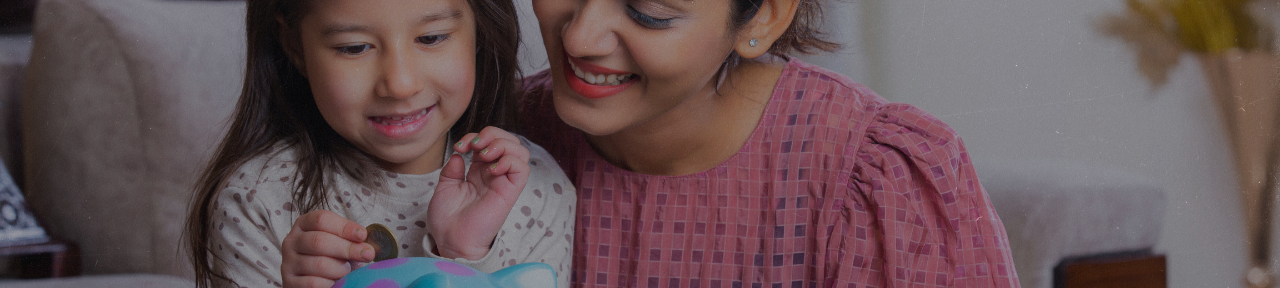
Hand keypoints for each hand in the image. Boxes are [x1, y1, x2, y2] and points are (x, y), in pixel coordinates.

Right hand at [280, 210, 374, 287]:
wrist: (311, 279)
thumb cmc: (330, 257)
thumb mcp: (339, 243)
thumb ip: (351, 241)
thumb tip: (369, 248)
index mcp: (304, 224)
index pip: (321, 219)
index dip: (344, 227)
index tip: (363, 235)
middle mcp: (292, 241)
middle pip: (319, 240)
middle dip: (347, 248)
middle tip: (366, 255)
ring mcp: (288, 262)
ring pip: (319, 263)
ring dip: (341, 269)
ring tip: (348, 271)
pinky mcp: (289, 282)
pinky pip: (314, 283)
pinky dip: (331, 283)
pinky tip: (337, 281)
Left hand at [429, 126, 530, 259]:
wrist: (450, 239)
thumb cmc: (447, 220)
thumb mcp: (444, 187)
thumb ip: (452, 169)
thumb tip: (460, 155)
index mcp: (479, 170)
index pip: (489, 141)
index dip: (475, 136)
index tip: (459, 146)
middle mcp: (494, 173)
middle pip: (508, 140)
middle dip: (492, 134)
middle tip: (474, 146)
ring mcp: (504, 182)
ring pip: (520, 150)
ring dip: (502, 144)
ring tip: (484, 154)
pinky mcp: (510, 192)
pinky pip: (522, 169)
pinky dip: (509, 160)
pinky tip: (492, 169)